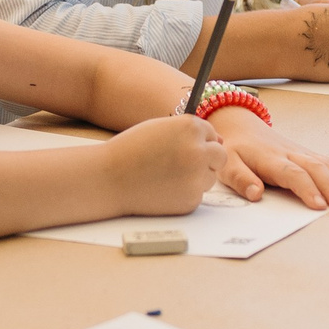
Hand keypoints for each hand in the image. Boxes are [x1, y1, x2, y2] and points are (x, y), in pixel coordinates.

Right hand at [104, 112, 225, 215]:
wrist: (109, 178)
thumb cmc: (131, 150)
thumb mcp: (161, 129)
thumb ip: (189, 132)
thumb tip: (219, 143)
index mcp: (191, 128)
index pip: (212, 134)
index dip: (196, 142)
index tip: (179, 148)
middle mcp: (199, 151)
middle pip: (220, 156)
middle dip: (206, 160)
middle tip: (180, 165)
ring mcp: (197, 177)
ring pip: (210, 177)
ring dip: (195, 177)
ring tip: (165, 176)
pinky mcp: (191, 200)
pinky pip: (197, 194)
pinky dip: (184, 193)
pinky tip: (162, 189)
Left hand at [206, 107, 328, 209]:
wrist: (239, 124)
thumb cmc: (234, 147)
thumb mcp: (227, 163)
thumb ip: (241, 179)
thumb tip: (256, 194)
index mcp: (270, 158)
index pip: (292, 173)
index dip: (306, 189)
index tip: (318, 205)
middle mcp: (290, 153)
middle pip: (315, 169)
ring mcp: (300, 152)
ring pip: (326, 164)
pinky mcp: (306, 153)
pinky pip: (328, 161)